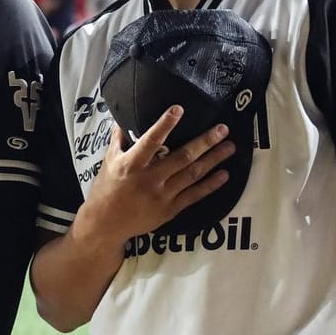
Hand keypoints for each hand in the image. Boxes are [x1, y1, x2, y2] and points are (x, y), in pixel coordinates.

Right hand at [80, 105, 234, 246]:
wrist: (105, 225)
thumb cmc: (106, 189)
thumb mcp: (108, 162)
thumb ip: (118, 141)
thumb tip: (122, 120)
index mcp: (132, 164)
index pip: (150, 141)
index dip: (165, 125)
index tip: (179, 109)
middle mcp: (149, 179)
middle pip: (182, 157)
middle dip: (205, 142)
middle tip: (223, 128)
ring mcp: (162, 195)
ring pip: (192, 175)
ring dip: (213, 160)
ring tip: (230, 147)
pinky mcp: (170, 209)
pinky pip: (194, 195)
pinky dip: (210, 185)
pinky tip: (224, 174)